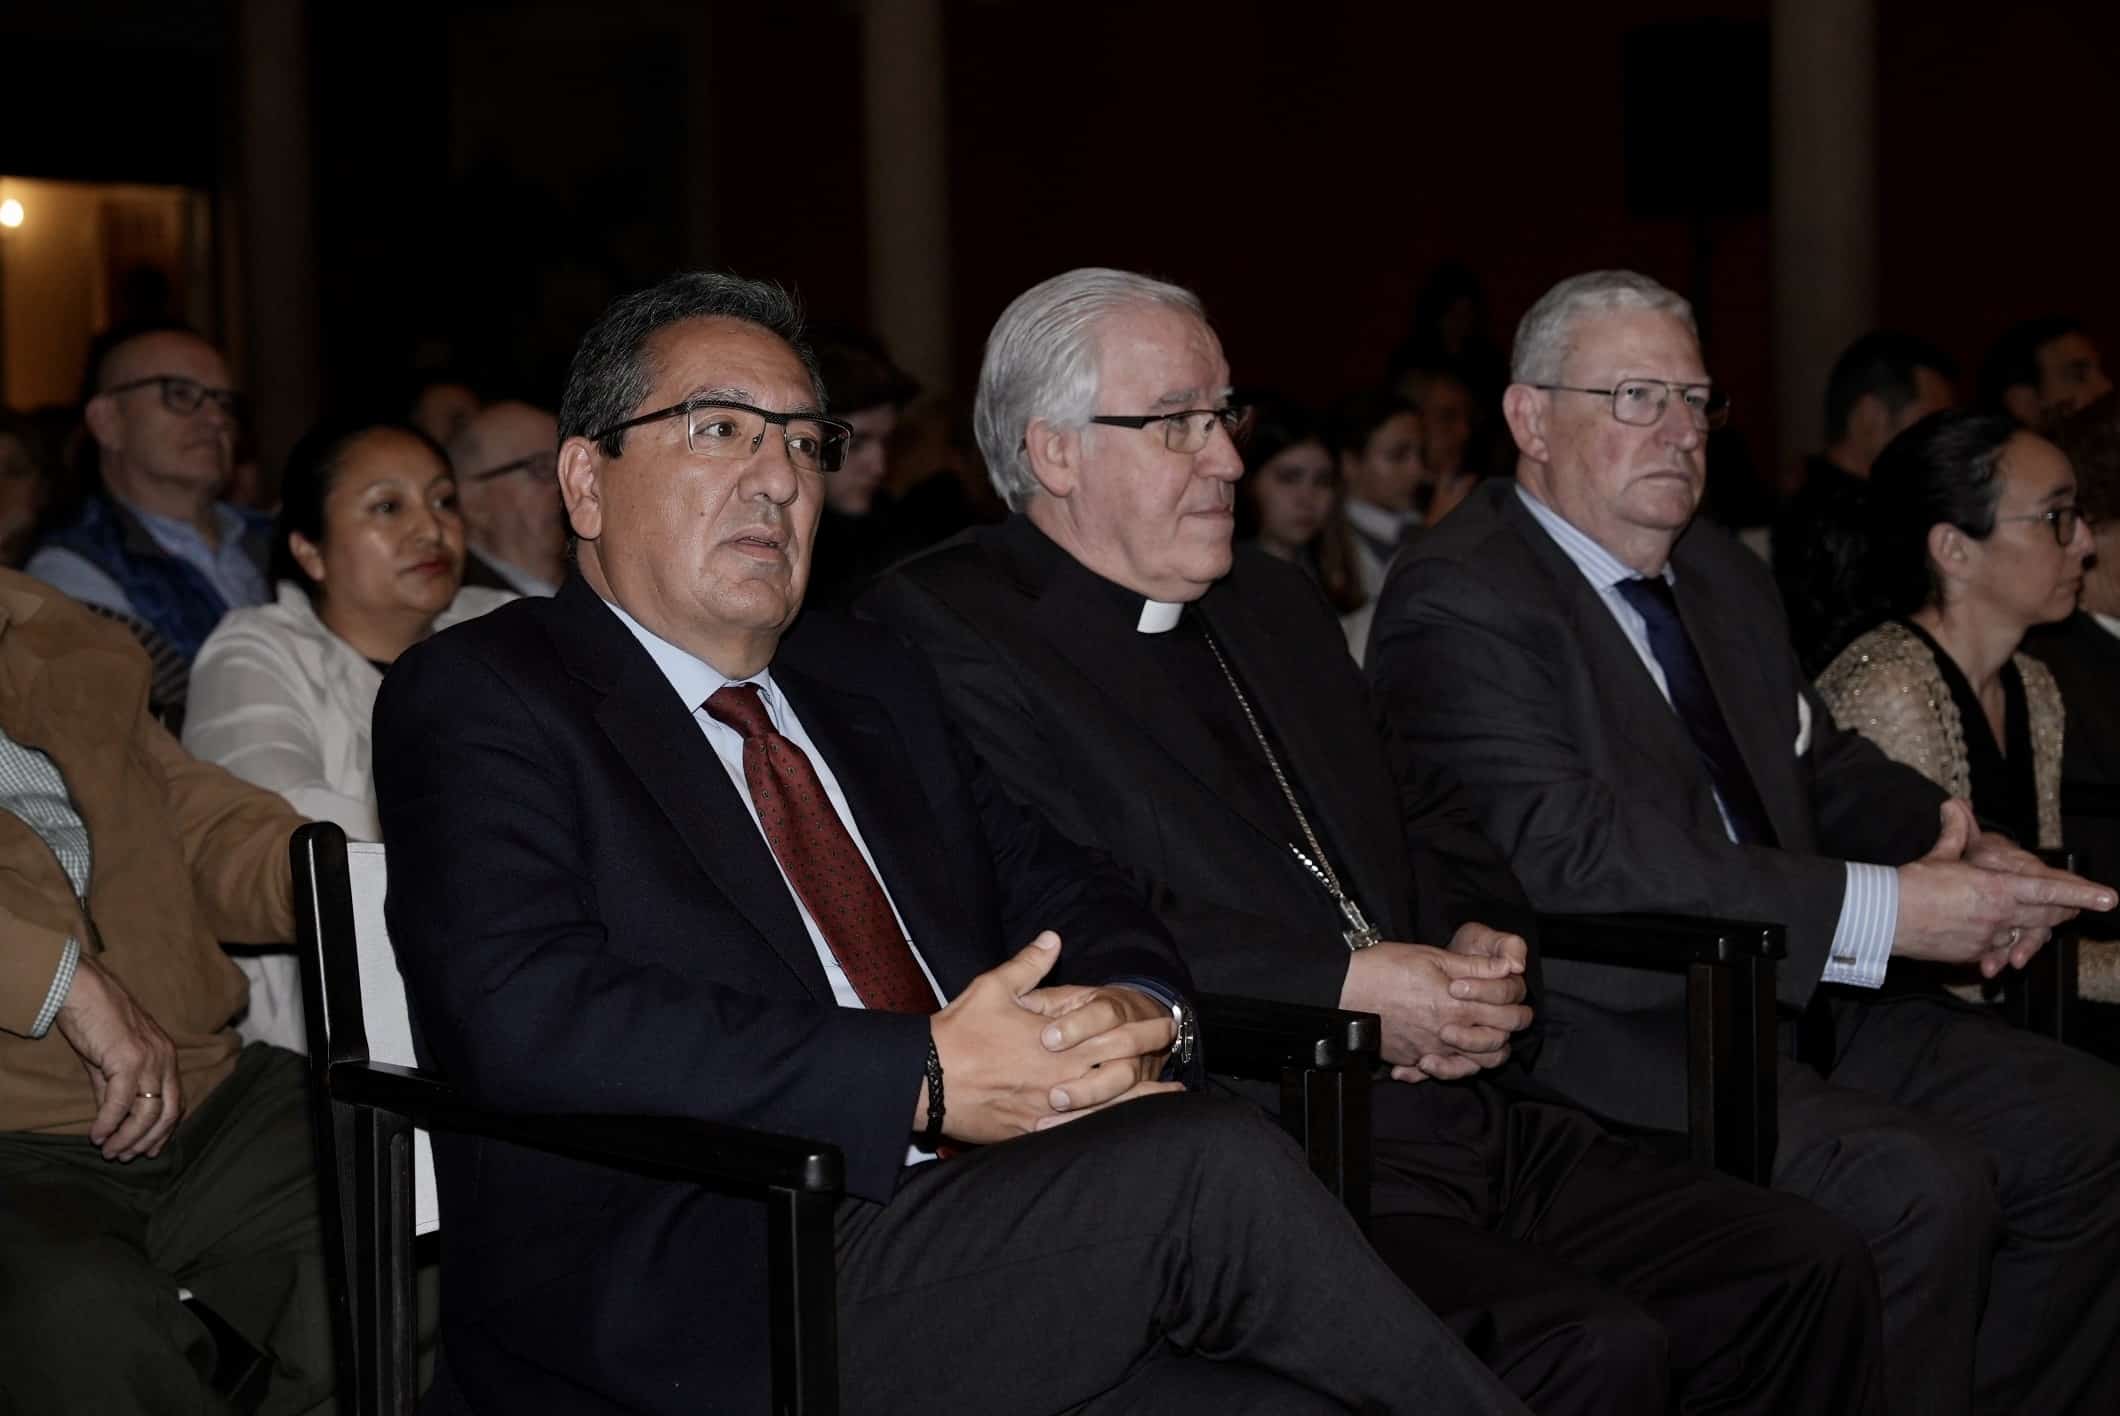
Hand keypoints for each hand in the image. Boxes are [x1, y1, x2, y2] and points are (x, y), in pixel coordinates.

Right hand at [53, 955, 181, 1160]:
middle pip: (168, 1112)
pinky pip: (121, 1101)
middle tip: (126, 1156)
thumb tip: (112, 1121)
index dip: (164, 1130)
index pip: (176, 1102)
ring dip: (128, 1137)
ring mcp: (150, 1059)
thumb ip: (115, 1090)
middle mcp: (165, 1059)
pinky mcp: (128, 1059)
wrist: (85, 991)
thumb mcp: (111, 1061)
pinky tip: (97, 1135)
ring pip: (148, 1111)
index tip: (149, 1151)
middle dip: (148, 1140)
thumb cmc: (97, 1022)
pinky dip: (109, 1123)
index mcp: (167, 1058)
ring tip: (110, 1151)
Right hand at [922, 932, 1159, 1143]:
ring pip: (1108, 1105)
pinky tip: (1126, 1131)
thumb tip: (1053, 938)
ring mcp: (1050, 1107)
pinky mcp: (1034, 1131)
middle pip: (1119, 1066)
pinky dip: (1108, 1129)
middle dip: (1151, 1055)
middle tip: (1176, 1049)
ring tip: (1173, 1098)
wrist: (926, 1080)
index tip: (1168, 1021)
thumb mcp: (993, 987)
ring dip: (1143, 1098)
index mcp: (1055, 1039)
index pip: (1112, 1032)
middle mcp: (1060, 1075)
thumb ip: (1029, 965)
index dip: (1145, 1027)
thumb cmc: (959, 1032)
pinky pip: (1080, 1133)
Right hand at [1340, 923, 1532, 1081]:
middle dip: (1506, 1033)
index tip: (1514, 1001)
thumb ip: (1475, 966)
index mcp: (1458, 1006)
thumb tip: (1509, 966)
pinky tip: (1448, 1051)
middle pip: (1496, 1046)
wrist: (1345, 990)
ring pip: (1473, 1065)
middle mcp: (1447, 1034)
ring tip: (1481, 1038)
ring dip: (1483, 1054)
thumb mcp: (1433, 956)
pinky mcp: (1411, 1059)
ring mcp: (1429, 1050)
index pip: (1505, 1016)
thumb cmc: (1385, 967)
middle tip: (1505, 1020)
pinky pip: (1440, 1072)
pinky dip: (1450, 1066)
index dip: (1516, 1009)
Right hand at [1895, 802, 2114, 974]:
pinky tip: (1992, 936)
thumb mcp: (1939, 855)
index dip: (2081, 894)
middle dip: (2063, 912)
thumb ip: (1956, 832)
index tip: (2108, 898)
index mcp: (1996, 888)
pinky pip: (1998, 950)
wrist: (1884, 916)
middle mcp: (1999, 915)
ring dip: (2030, 929)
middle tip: (2077, 908)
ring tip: (2031, 926)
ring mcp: (1988, 938)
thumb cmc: (1911, 884)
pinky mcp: (1972, 954)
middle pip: (2044, 916)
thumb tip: (1953, 804)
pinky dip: (2000, 943)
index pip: (2049, 891)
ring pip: (2023, 935)